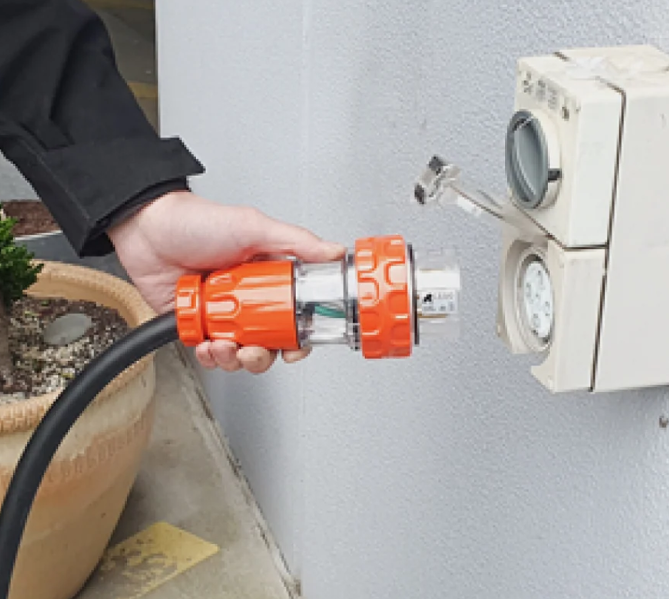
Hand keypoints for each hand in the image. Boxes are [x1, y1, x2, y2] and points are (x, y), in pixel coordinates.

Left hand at [108, 191, 344, 373]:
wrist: (147, 230)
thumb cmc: (196, 221)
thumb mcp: (254, 227)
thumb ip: (296, 242)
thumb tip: (333, 251)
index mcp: (267, 279)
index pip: (294, 316)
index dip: (299, 336)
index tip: (296, 346)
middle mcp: (247, 299)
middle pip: (268, 343)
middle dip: (263, 355)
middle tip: (255, 350)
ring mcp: (221, 314)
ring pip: (239, 353)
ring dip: (234, 357)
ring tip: (225, 344)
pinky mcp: (196, 325)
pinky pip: (209, 353)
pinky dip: (209, 355)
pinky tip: (207, 344)